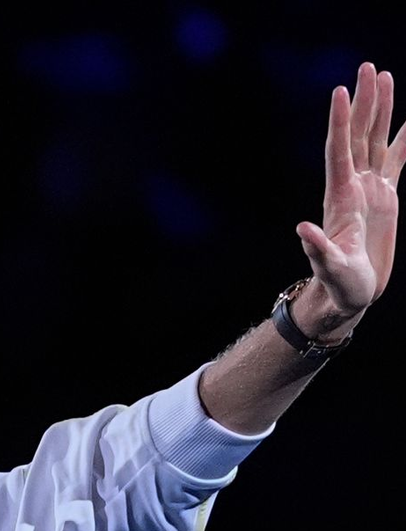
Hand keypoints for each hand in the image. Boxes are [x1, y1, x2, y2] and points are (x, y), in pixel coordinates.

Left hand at [297, 61, 405, 317]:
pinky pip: (398, 161)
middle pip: (359, 136)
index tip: (339, 91)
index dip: (341, 122)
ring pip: (376, 141)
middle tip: (367, 67)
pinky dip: (405, 139)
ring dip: (381, 110)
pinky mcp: (385, 199)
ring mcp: (369, 191)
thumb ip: (318, 249)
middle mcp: (353, 188)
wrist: (347, 297)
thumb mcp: (329, 269)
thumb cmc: (337, 286)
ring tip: (383, 76)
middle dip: (363, 103)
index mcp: (340, 199)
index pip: (339, 151)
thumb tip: (302, 229)